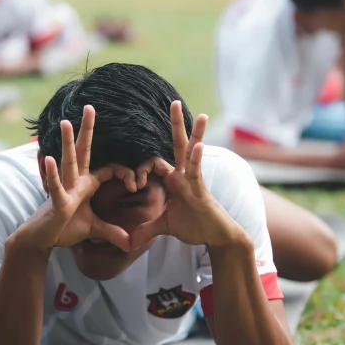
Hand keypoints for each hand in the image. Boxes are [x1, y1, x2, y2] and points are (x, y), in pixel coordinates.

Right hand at [19, 105, 133, 250]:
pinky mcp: (57, 203)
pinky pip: (55, 186)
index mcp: (86, 184)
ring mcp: (64, 190)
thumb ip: (113, 232)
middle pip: (83, 151)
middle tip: (90, 107)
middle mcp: (75, 181)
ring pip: (68, 162)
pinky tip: (48, 157)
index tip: (136, 184)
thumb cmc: (64, 228)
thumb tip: (131, 243)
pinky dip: (51, 173)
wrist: (42, 239)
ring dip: (68, 143)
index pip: (110, 169)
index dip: (125, 173)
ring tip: (66, 122)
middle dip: (87, 130)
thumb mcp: (94, 229)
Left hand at [129, 101, 244, 249]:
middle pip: (177, 145)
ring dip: (195, 133)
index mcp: (173, 180)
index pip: (153, 164)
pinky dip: (197, 160)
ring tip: (202, 115)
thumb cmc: (194, 227)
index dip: (140, 170)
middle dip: (176, 124)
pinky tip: (199, 146)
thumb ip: (146, 230)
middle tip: (174, 102)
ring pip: (191, 153)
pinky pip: (197, 172)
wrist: (216, 238)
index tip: (133, 185)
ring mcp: (193, 181)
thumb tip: (129, 242)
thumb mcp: (163, 227)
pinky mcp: (201, 191)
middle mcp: (183, 176)